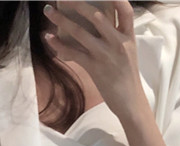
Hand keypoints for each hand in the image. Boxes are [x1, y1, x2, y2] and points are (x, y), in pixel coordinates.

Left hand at [42, 1, 145, 121]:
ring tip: (49, 12)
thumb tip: (96, 23)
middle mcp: (117, 42)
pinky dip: (58, 44)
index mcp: (128, 36)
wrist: (131, 102)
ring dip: (61, 20)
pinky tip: (49, 38)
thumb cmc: (127, 78)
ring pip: (80, 32)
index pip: (125, 10)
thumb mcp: (128, 52)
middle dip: (76, 3)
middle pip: (96, 15)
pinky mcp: (95, 67)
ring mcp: (105, 54)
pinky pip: (73, 52)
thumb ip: (115, 36)